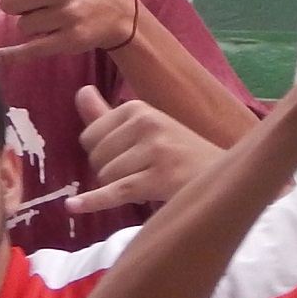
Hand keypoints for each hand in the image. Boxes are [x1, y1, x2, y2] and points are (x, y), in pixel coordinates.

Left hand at [0, 0, 141, 66]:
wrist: (118, 11)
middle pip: (9, 4)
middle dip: (21, 5)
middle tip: (42, 2)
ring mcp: (68, 14)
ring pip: (21, 25)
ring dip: (31, 25)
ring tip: (52, 17)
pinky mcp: (71, 39)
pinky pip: (29, 49)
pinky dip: (14, 55)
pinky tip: (3, 56)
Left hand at [72, 85, 224, 214]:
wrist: (221, 178)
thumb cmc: (178, 154)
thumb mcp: (143, 128)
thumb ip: (106, 114)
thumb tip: (80, 91)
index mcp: (137, 108)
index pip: (89, 137)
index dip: (102, 155)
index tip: (128, 158)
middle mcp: (146, 122)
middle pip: (96, 158)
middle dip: (110, 173)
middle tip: (141, 173)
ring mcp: (154, 149)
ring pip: (106, 177)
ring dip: (121, 189)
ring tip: (149, 183)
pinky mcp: (160, 177)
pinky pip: (116, 192)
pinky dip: (93, 202)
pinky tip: (74, 206)